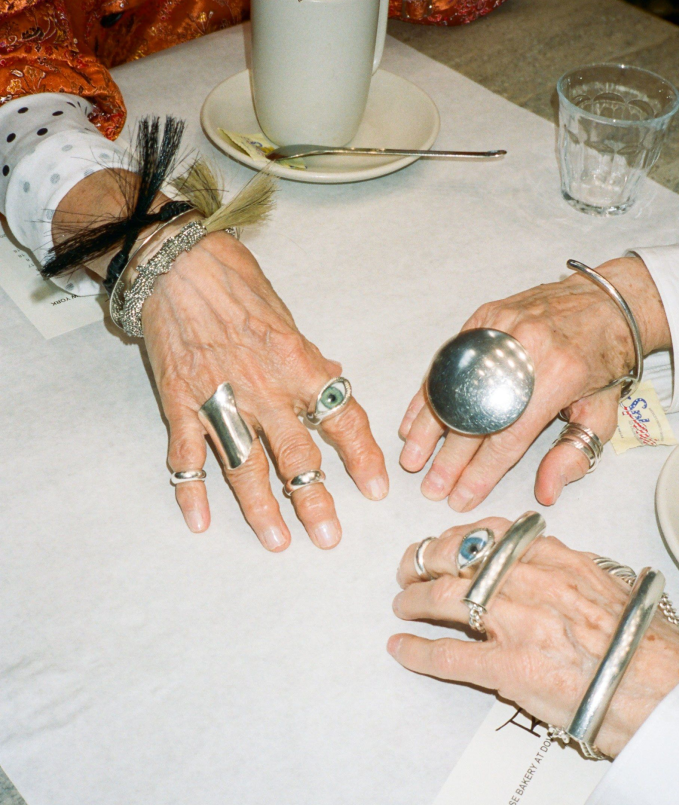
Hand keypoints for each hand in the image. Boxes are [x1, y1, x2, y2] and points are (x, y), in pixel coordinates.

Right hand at [140, 229, 387, 547]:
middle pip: (296, 453)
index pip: (342, 417)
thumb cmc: (238, 285)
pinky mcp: (180, 402)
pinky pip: (187, 454)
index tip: (376, 489)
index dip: (362, 456)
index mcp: (298, 364)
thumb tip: (337, 380)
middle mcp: (264, 388)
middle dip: (314, 499)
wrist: (178, 263)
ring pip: (244, 465)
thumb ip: (312, 359)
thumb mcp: (289, 319)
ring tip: (278, 541)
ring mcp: (220, 399)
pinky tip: (200, 521)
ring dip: (261, 508)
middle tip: (329, 537)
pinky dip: (190, 489)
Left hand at [389, 518, 678, 757]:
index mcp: (552, 557)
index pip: (488, 532)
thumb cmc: (639, 638)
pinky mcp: (508, 667)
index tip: (441, 542)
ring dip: (415, 600)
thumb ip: (564, 564)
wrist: (661, 688)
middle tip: (408, 568)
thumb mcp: (602, 580)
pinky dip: (417, 650)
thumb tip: (538, 556)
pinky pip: (449, 654)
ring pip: (444, 598)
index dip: (455, 536)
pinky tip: (400, 647)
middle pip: (456, 557)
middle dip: (423, 561)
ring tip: (403, 605)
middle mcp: (528, 579)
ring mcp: (515, 622)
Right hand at [399, 256, 670, 508]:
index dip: (481, 472)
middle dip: (450, 459)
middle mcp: (525, 349)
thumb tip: (546, 492)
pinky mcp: (485, 318)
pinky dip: (429, 394)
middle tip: (431, 487)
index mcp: (559, 376)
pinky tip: (415, 420)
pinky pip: (448, 361)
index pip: (509, 436)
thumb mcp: (603, 412)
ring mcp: (501, 329)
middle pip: (475, 415)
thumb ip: (574, 453)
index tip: (461, 497)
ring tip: (412, 459)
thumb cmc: (605, 359)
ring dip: (428, 428)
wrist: (608, 299)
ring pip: (452, 386)